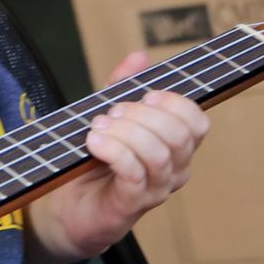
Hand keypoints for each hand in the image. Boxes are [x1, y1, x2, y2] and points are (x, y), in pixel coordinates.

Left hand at [36, 50, 209, 262]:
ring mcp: (154, 192)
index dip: (175, 103)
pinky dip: (114, 150)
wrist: (66, 206)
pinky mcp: (129, 207)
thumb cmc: (94, 160)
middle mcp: (173, 172)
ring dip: (126, 132)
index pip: (197, 123)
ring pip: (158, 154)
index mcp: (175, 149)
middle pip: (178, 135)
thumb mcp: (110, 116)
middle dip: (144, 115)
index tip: (146, 94)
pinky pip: (133, 174)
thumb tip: (139, 56)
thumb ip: (125, 86)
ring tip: (99, 126)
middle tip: (113, 112)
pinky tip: (94, 142)